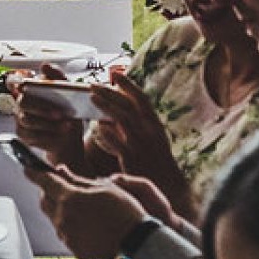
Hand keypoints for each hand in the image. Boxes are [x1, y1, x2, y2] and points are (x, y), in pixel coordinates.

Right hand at [14, 66, 83, 169]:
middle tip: (60, 113)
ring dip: (48, 123)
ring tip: (66, 125)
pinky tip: (60, 134)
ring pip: (27, 120)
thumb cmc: (67, 111)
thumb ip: (57, 77)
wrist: (70, 135)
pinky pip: (32, 135)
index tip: (25, 83)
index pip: (13, 80)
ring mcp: (21, 119)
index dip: (14, 80)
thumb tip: (45, 65)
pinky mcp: (24, 135)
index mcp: (29, 89)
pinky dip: (48, 135)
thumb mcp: (68, 91)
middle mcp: (21, 103)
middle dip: (42, 107)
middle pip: (22, 101)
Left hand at [27, 165, 147, 258]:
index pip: (43, 181)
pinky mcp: (75, 249)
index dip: (34, 172)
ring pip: (54, 218)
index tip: (28, 167)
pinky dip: (70, 226)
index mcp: (69, 198)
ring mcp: (68, 236)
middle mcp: (63, 218)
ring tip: (82, 209)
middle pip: (44, 200)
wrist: (139, 246)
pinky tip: (87, 225)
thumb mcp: (104, 188)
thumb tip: (61, 171)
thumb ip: (77, 180)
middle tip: (63, 188)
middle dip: (49, 191)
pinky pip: (65, 233)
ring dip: (61, 210)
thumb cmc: (125, 214)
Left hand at [89, 74, 191, 216]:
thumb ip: (137, 120)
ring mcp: (141, 144)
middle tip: (92, 84)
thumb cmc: (155, 159)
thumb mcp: (151, 136)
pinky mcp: (132, 158)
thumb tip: (118, 104)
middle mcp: (149, 131)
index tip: (114, 73)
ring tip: (91, 97)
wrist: (167, 186)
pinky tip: (97, 127)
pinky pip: (117, 142)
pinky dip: (107, 133)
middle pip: (128, 105)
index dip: (128, 84)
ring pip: (122, 119)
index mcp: (154, 124)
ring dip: (106, 106)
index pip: (141, 98)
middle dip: (110, 92)